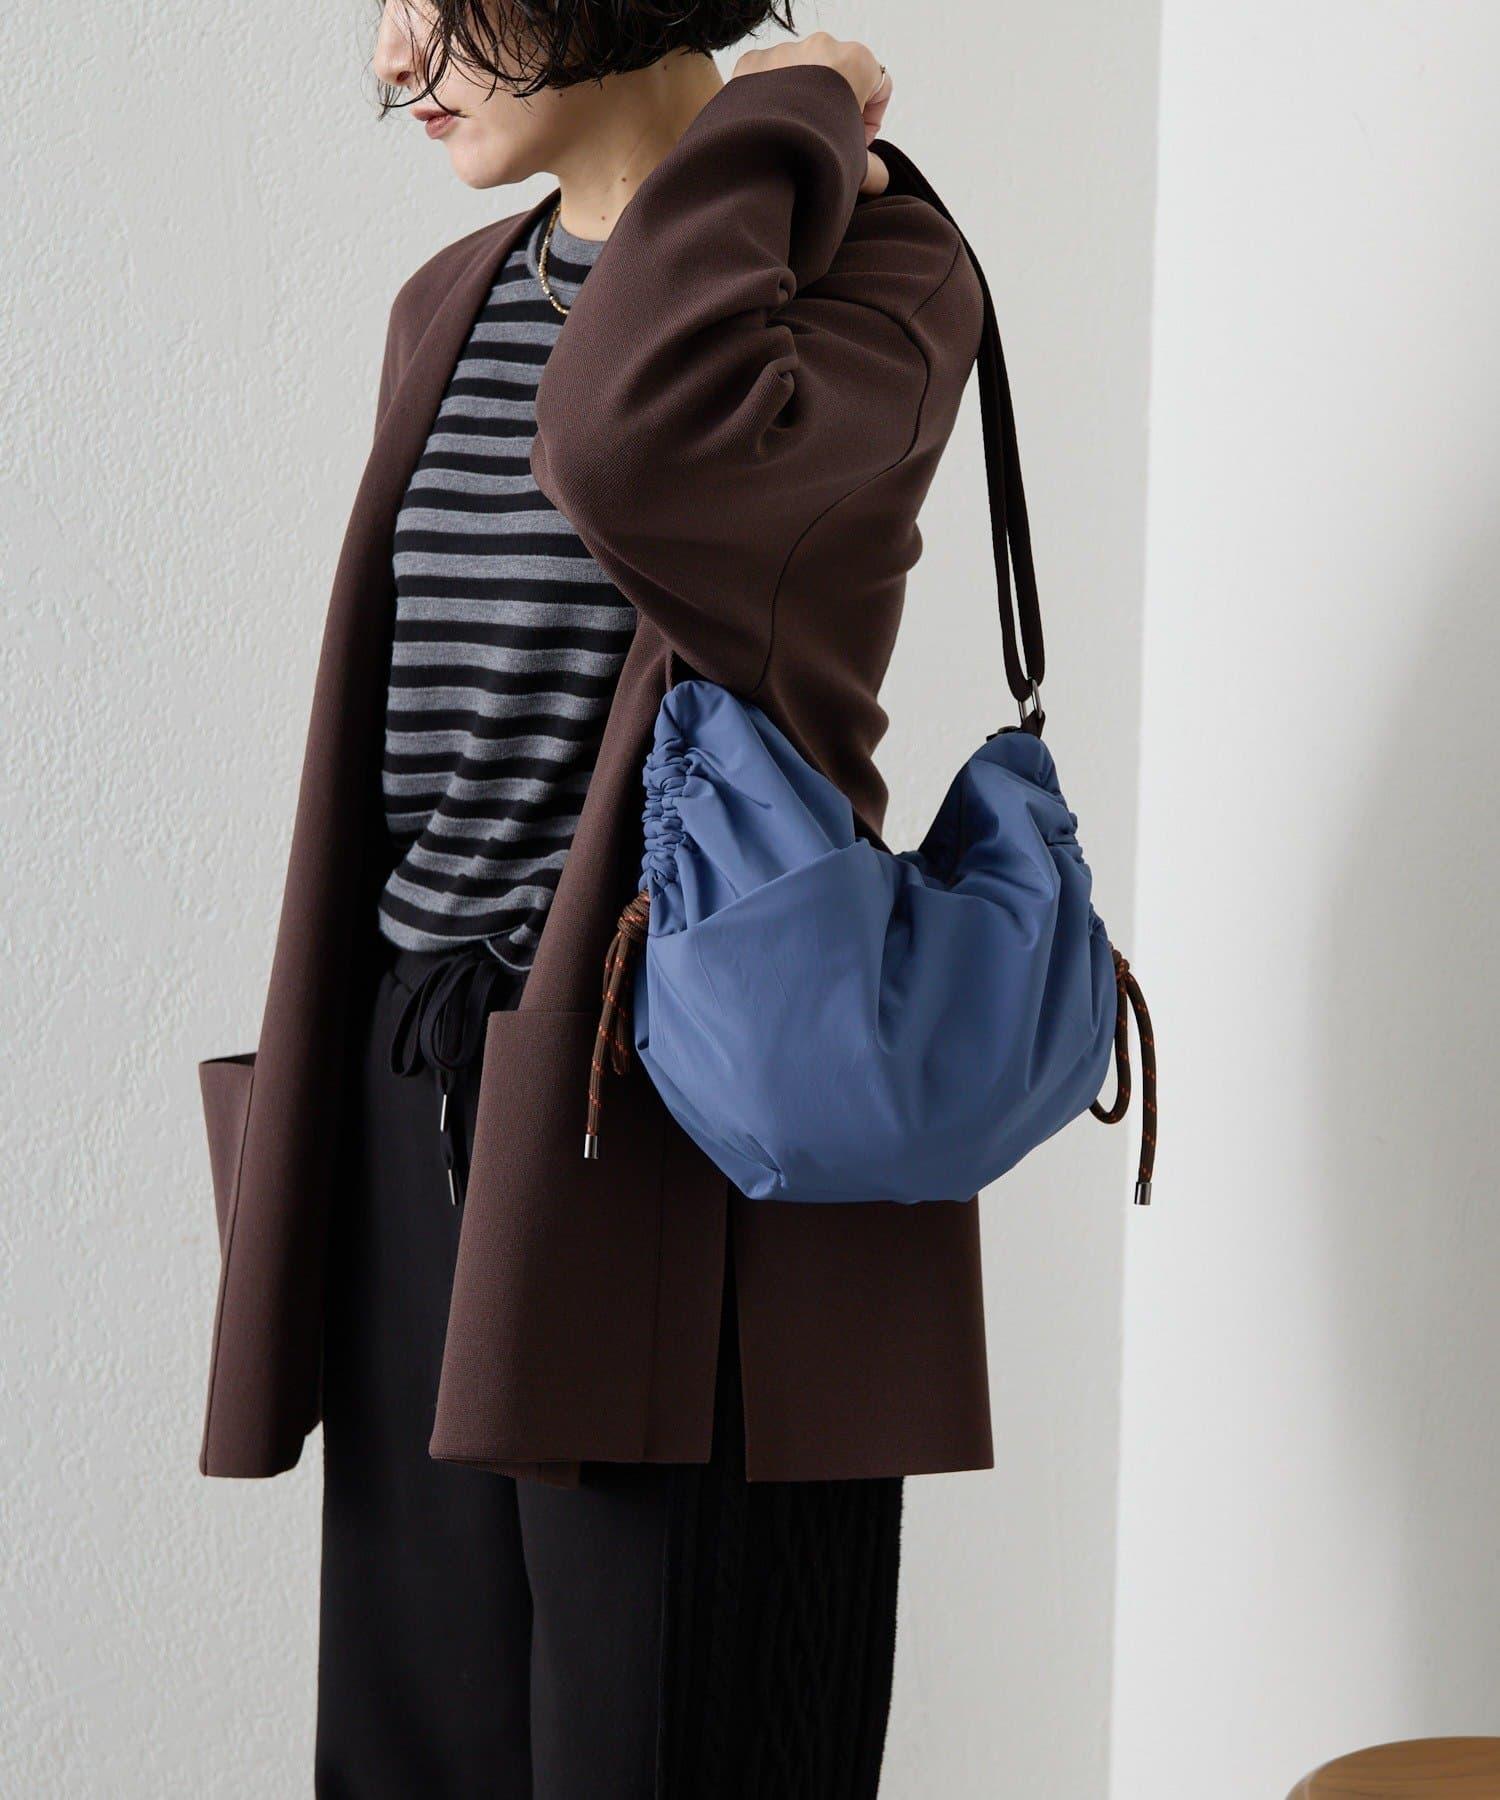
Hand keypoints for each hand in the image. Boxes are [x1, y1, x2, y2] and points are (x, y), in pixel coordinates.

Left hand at [731, 33, 891, 194]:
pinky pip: (767, 77)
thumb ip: (873, 167)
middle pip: (838, 79)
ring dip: (801, 102)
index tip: (855, 143)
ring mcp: (784, 50)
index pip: (879, 88)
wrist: (763, 160)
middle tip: (824, 144)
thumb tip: (879, 179)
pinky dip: (770, 101)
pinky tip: (769, 129)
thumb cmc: (817, 158)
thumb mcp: (855, 165)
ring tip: (792, 139)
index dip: (870, 122)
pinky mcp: (752, 62)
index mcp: (856, 61)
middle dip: (834, 109)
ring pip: (801, 75)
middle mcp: (821, 45)